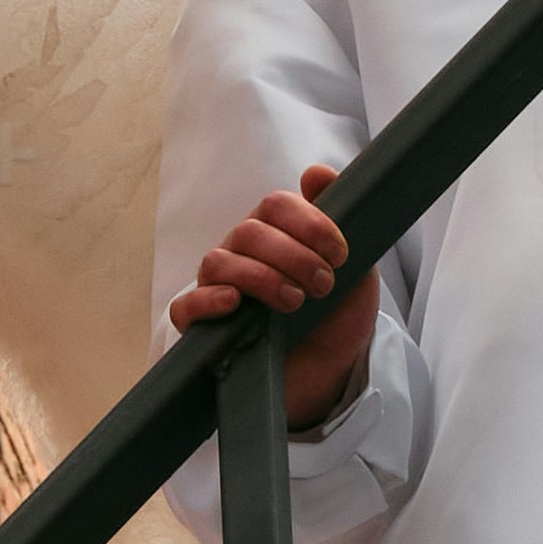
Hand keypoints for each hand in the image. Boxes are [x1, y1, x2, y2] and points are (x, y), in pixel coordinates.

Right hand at [168, 164, 381, 434]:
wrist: (328, 373)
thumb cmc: (335, 317)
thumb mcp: (355, 269)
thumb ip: (342, 219)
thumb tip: (316, 170)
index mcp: (275, 233)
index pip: (277, 205)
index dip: (310, 223)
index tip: (341, 255)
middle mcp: (242, 254)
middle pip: (249, 231)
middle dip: (293, 255)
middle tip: (323, 285)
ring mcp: (218, 288)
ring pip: (219, 261)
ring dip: (261, 277)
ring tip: (294, 302)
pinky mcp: (204, 328)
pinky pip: (186, 305)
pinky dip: (207, 300)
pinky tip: (235, 304)